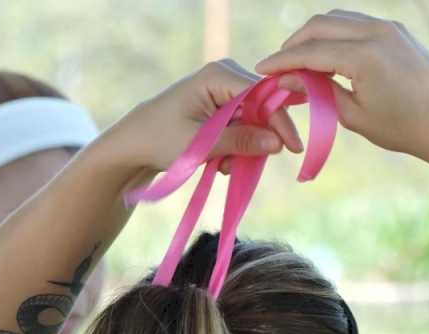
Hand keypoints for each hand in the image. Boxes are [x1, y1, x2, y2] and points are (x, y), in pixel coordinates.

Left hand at [114, 59, 303, 173]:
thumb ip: (239, 142)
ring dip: (242, 148)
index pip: (263, 95)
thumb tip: (277, 144)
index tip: (293, 149)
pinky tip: (217, 159)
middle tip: (234, 164)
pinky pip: (244, 127)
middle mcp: (226, 75)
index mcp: (218, 74)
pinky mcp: (224, 105)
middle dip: (255, 139)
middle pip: (263, 108)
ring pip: (255, 122)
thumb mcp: (200, 144)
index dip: (279, 121)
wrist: (135, 143)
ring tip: (218, 164)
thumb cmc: (160, 139)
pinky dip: (236, 147)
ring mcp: (226, 89)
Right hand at [256, 10, 428, 169]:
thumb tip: (287, 80)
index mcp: (365, 55)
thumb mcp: (355, 116)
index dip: (281, 61)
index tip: (261, 71)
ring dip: (314, 36)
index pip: (310, 51)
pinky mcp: (397, 31)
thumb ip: (318, 93)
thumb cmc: (405, 129)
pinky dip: (335, 35)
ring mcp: (390, 27)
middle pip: (320, 25)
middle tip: (278, 67)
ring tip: (300, 63)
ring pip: (337, 18)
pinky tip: (327, 57)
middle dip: (294, 44)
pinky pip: (356, 23)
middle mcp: (377, 32)